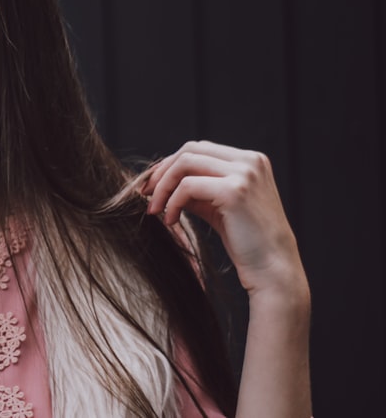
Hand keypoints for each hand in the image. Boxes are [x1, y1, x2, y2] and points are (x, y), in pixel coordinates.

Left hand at [141, 140, 306, 299]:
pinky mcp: (235, 191)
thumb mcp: (218, 206)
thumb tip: (160, 179)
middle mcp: (250, 161)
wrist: (273, 270)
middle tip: (146, 194)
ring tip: (155, 210)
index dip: (170, 164)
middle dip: (162, 171)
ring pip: (185, 164)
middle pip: (190, 150)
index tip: (152, 185)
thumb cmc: (246, 241)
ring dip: (163, 186)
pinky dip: (172, 202)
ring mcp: (244, 173)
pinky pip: (187, 187)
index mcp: (251, 160)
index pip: (199, 149)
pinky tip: (169, 220)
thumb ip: (196, 188)